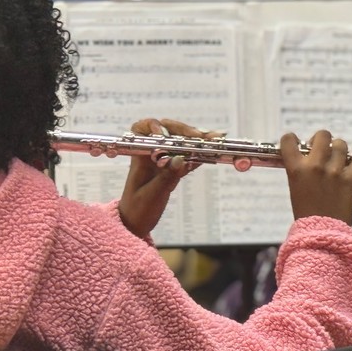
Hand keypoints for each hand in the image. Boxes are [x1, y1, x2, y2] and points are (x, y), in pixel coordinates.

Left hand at [118, 119, 218, 237]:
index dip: (153, 126)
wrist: (135, 224)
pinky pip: (187, 158)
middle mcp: (152, 154)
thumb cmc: (137, 210)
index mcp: (139, 156)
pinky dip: (200, 154)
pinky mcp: (174, 170)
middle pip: (168, 133)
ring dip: (197, 140)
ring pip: (180, 144)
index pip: (142, 130)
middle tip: (201, 136)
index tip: (164, 135)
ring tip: (216, 138)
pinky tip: (214, 152)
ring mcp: (164, 160)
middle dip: (185, 131)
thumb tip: (180, 159)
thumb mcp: (151, 195)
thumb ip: (166, 177)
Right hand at [281, 130, 351, 225]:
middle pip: (322, 135)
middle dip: (322, 139)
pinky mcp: (350, 179)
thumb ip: (300, 170)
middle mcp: (315, 166)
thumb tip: (306, 156)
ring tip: (338, 157)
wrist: (322, 232)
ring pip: (341, 144)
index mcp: (296, 169)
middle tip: (322, 150)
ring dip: (339, 149)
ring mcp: (334, 171)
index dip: (292, 139)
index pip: (289, 140)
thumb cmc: (306, 212)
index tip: (298, 143)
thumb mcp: (295, 187)